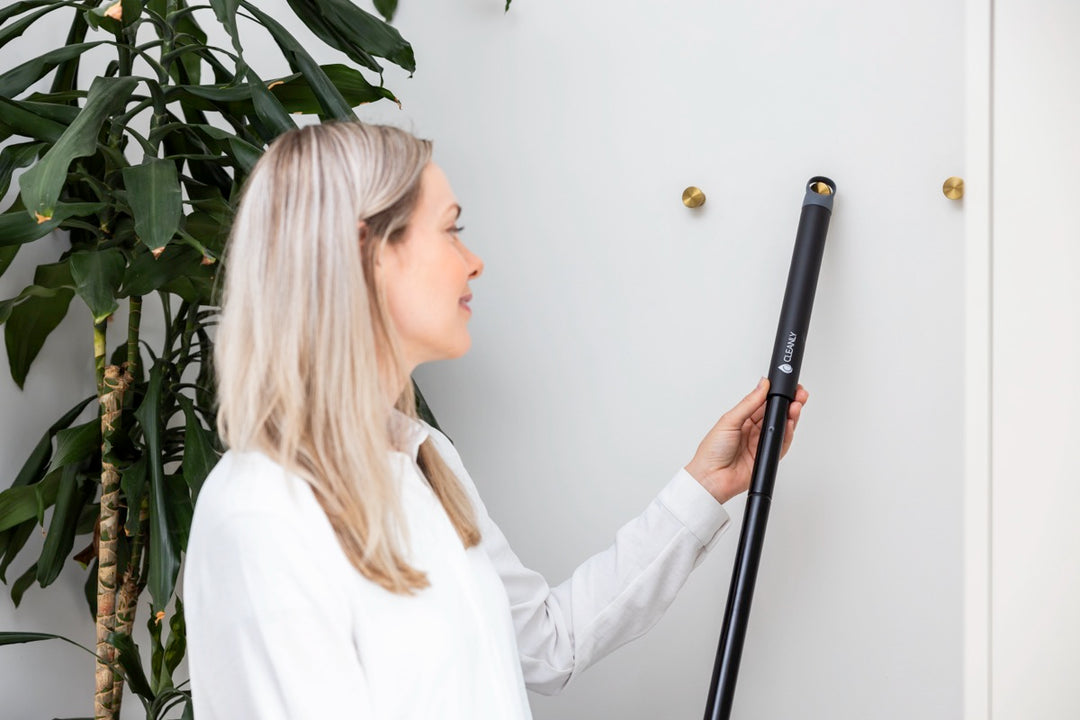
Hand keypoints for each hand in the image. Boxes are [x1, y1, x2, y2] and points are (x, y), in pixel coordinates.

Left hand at [684, 378, 808, 503]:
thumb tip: (762, 385)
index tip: (785, 385)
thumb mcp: (729, 421)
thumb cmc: (712, 451)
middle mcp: (753, 430)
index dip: (775, 394)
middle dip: (788, 403)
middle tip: (798, 394)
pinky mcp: (767, 456)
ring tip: (796, 405)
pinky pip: (782, 443)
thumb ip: (748, 403)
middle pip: (776, 413)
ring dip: (791, 416)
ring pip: (782, 427)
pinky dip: (788, 434)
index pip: (763, 402)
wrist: (711, 478)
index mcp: (742, 419)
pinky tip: (790, 423)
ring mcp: (761, 443)